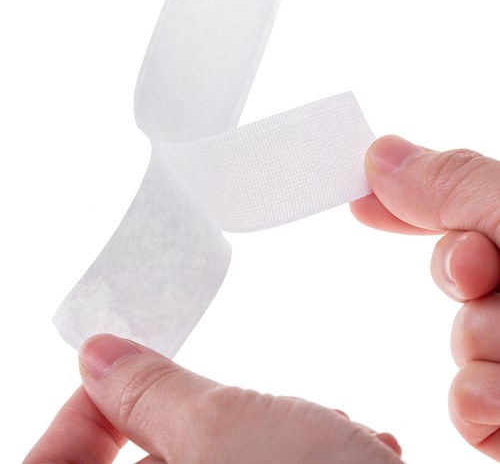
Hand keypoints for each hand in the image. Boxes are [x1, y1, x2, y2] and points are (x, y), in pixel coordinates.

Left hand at [25, 334, 402, 462]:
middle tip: (242, 401)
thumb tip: (99, 355)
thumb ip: (151, 392)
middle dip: (198, 422)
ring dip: (265, 435)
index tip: (116, 372)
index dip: (78, 415)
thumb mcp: (223, 430)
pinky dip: (296, 457)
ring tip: (322, 427)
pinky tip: (348, 449)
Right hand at [351, 135, 499, 460]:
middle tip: (493, 273)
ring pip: (463, 345)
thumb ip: (460, 184)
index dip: (411, 198)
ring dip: (488, 350)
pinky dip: (482, 406)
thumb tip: (381, 156)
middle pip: (460, 273)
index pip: (465, 201)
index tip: (366, 201)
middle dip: (467, 274)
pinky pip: (465, 406)